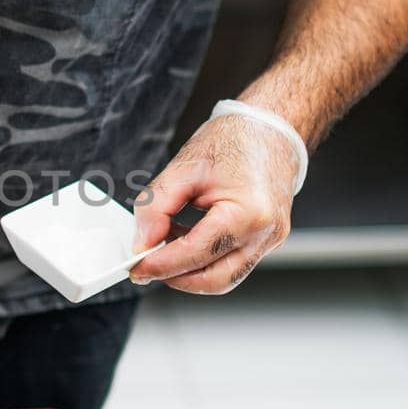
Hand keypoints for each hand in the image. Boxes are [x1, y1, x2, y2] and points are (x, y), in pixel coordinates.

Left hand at [129, 112, 301, 293]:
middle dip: (175, 277)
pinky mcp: (267, 242)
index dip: (160, 265)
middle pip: (213, 280)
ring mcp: (270, 241)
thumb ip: (156, 208)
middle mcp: (265, 234)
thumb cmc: (235, 140)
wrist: (272, 128)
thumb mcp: (183, 167)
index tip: (135, 266)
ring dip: (190, 270)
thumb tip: (142, 244)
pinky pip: (232, 263)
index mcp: (248, 213)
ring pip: (224, 278)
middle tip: (146, 265)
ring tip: (166, 244)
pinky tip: (186, 237)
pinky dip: (204, 259)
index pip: (195, 255)